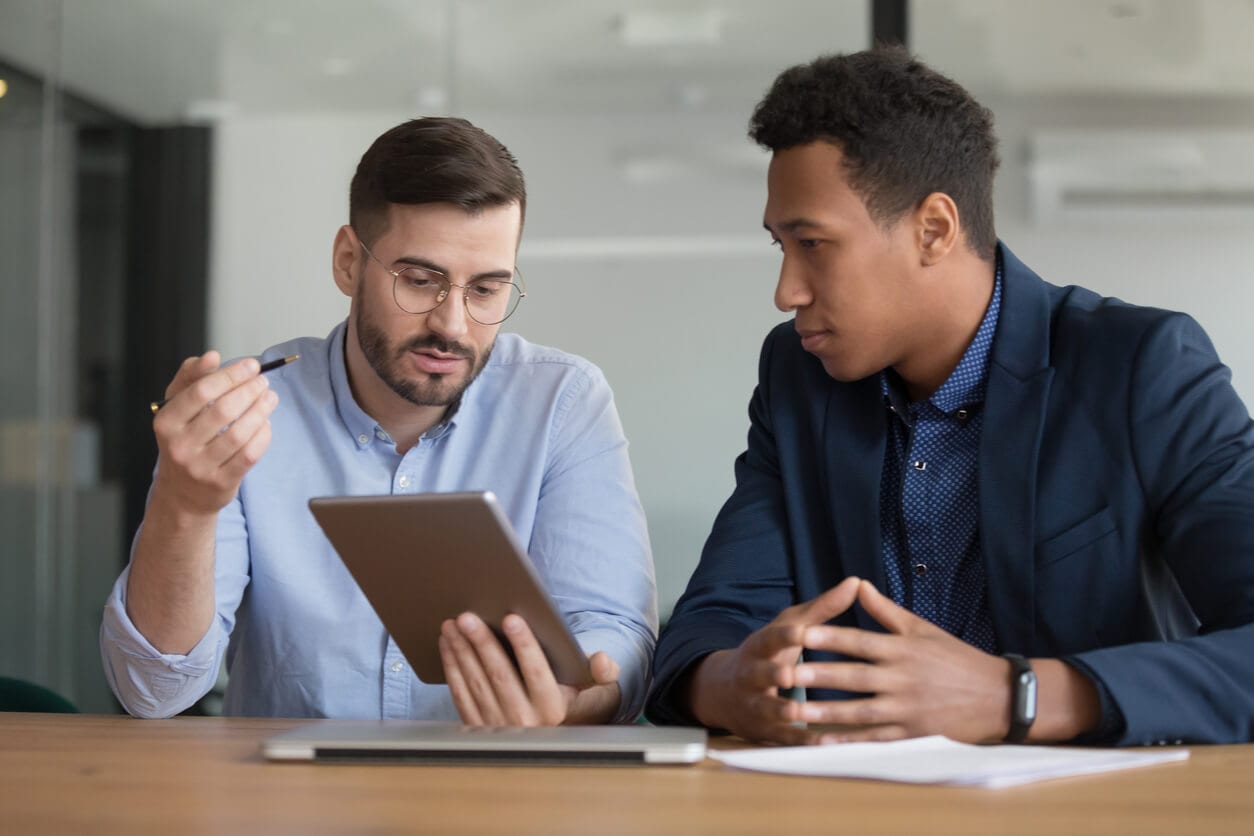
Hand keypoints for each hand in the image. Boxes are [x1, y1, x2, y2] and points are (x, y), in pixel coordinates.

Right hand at [151, 351, 277, 516]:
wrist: (182, 493)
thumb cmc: (184, 439)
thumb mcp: (177, 407)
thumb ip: (191, 378)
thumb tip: (211, 356)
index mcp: (166, 421)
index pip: (201, 391)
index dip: (231, 375)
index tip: (252, 365)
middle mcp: (180, 445)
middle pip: (223, 410)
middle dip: (249, 390)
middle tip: (263, 381)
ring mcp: (200, 467)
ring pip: (239, 433)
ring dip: (261, 411)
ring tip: (270, 397)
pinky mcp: (221, 482)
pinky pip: (250, 454)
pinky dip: (263, 435)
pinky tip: (266, 423)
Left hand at [439, 612, 620, 725]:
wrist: (558, 741)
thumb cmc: (578, 704)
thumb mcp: (600, 691)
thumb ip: (604, 672)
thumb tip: (601, 659)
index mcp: (554, 710)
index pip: (537, 672)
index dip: (524, 644)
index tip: (512, 617)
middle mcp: (524, 722)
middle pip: (499, 675)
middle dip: (481, 643)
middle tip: (467, 616)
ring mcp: (497, 727)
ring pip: (476, 683)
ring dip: (461, 651)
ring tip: (453, 624)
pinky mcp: (477, 728)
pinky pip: (461, 695)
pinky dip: (452, 668)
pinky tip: (448, 644)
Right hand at [686, 576, 861, 744]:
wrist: (725, 691)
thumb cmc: (770, 652)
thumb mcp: (788, 626)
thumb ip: (822, 608)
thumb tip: (856, 582)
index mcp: (760, 645)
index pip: (771, 638)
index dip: (784, 635)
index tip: (800, 631)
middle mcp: (751, 674)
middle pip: (762, 674)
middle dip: (775, 675)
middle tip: (791, 675)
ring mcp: (754, 703)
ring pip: (768, 708)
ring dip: (784, 712)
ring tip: (802, 714)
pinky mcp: (762, 730)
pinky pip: (781, 737)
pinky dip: (800, 740)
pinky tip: (822, 743)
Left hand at [795, 579, 1010, 742]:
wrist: (997, 696)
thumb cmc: (956, 658)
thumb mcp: (922, 628)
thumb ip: (886, 610)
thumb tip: (857, 583)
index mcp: (903, 649)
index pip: (860, 641)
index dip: (830, 637)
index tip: (802, 634)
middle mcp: (903, 678)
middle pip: (854, 677)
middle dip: (819, 675)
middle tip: (786, 673)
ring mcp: (907, 708)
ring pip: (860, 710)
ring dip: (826, 712)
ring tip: (796, 711)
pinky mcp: (912, 733)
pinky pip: (875, 738)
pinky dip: (850, 741)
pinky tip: (824, 741)